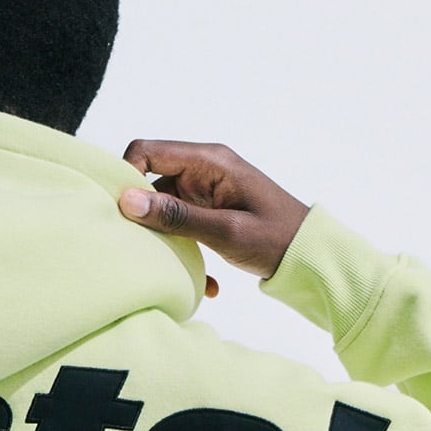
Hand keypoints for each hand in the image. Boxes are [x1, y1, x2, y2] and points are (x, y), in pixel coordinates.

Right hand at [118, 140, 311, 297]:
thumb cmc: (275, 238)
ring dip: (165, 240)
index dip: (126, 176)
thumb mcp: (225, 231)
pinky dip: (184, 250)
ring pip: (162, 207)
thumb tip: (127, 200)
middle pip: (150, 181)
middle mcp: (203, 169)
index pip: (147, 151)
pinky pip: (180, 224)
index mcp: (209, 160)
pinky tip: (207, 279)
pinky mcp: (207, 211)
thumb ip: (176, 216)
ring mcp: (204, 191)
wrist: (308, 256)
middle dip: (143, 215)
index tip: (122, 214)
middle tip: (142, 246)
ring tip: (177, 267)